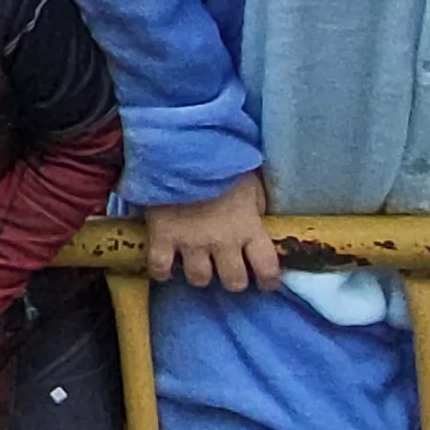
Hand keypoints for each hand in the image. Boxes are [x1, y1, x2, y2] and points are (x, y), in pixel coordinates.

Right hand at [145, 174, 279, 290]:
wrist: (182, 147)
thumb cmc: (222, 162)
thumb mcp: (252, 184)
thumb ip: (255, 209)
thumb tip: (256, 223)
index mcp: (248, 227)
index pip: (267, 268)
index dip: (268, 280)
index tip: (265, 282)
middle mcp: (223, 242)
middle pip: (233, 281)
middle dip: (233, 278)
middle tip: (228, 268)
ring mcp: (191, 242)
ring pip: (200, 279)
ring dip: (201, 274)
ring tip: (198, 262)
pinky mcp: (163, 237)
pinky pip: (160, 268)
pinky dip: (162, 271)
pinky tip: (166, 267)